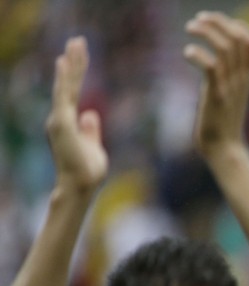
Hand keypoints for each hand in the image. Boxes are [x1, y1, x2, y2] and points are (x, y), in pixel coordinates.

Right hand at [46, 38, 107, 196]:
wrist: (80, 186)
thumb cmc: (87, 172)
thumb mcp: (93, 147)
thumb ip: (91, 131)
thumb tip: (91, 114)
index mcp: (68, 122)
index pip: (73, 91)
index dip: (77, 72)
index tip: (81, 54)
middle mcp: (60, 117)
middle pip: (68, 84)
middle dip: (74, 62)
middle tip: (79, 40)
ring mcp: (59, 119)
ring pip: (65, 85)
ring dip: (71, 64)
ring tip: (75, 44)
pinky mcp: (61, 122)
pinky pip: (63, 95)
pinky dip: (63, 78)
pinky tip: (63, 61)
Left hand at [184, 12, 248, 160]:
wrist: (224, 150)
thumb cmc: (221, 124)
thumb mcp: (227, 95)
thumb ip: (224, 78)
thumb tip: (213, 65)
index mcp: (246, 78)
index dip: (238, 25)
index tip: (219, 23)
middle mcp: (241, 79)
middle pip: (239, 38)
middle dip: (218, 21)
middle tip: (199, 19)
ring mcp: (230, 87)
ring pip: (225, 47)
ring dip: (205, 31)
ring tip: (189, 28)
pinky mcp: (217, 96)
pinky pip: (211, 66)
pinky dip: (198, 54)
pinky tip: (187, 53)